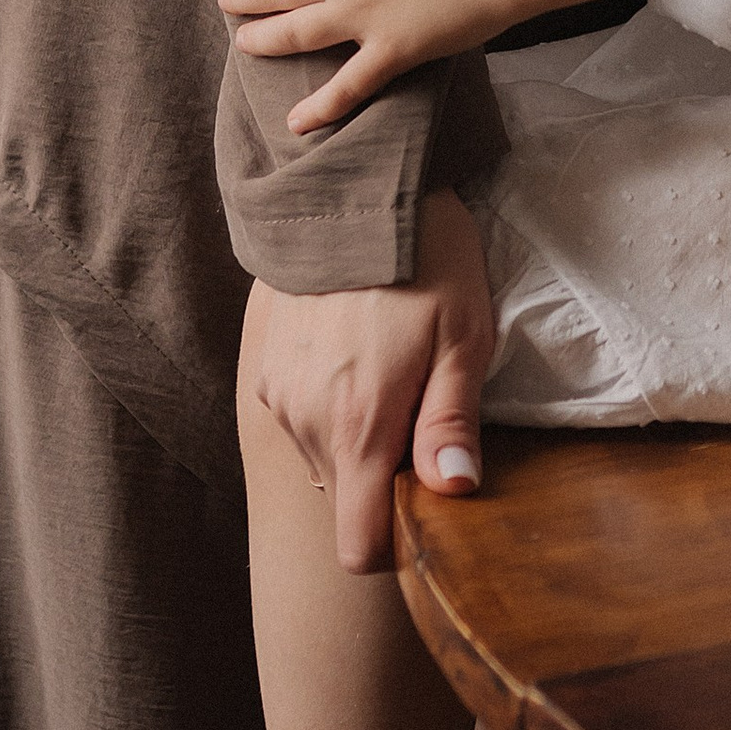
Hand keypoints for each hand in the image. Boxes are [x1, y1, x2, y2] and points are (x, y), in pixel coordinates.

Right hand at [241, 187, 493, 571]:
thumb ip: (451, 421)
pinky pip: (302, 417)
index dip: (396, 543)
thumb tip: (453, 492)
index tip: (427, 501)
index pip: (358, 546)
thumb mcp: (464, 335)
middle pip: (346, 497)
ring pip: (324, 456)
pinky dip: (332, 404)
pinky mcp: (266, 365)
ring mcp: (279, 394)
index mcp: (358, 427)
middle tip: (426, 406)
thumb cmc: (426, 258)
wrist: (351, 183)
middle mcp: (306, 422)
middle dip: (385, 474)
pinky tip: (359, 349)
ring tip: (394, 366)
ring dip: (359, 434)